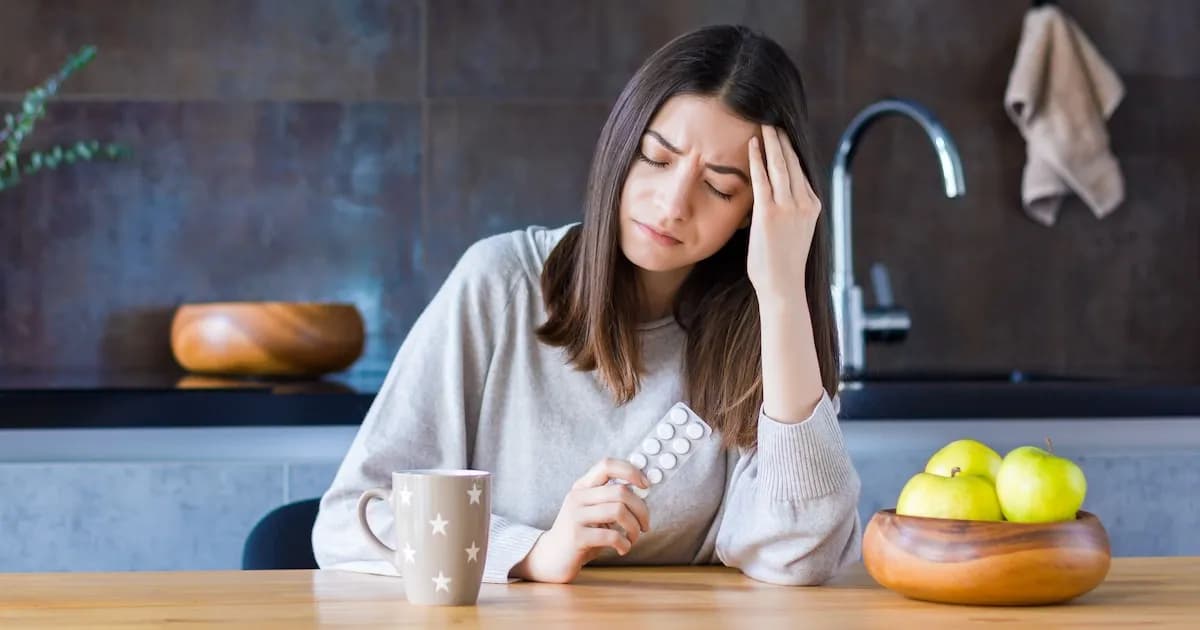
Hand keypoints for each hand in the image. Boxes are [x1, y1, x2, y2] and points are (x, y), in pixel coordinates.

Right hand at [510, 458, 651, 582]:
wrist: (550, 557)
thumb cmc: (580, 534)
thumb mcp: (593, 511)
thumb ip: (611, 500)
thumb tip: (642, 491)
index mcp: (583, 487)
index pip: (607, 465)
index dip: (631, 471)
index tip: (645, 485)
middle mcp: (577, 497)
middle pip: (621, 491)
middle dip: (641, 510)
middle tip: (645, 525)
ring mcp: (575, 516)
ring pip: (619, 511)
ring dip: (634, 528)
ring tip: (632, 538)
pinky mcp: (577, 537)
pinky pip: (611, 536)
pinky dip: (624, 543)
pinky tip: (622, 549)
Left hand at [746, 125, 820, 303]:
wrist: (782, 285)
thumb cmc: (782, 264)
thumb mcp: (794, 232)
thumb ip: (789, 212)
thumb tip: (775, 199)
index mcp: (813, 206)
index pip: (800, 173)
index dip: (790, 153)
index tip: (783, 137)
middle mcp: (804, 203)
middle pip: (792, 163)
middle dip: (782, 141)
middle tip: (773, 122)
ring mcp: (788, 207)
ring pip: (780, 165)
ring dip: (771, 142)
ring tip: (764, 125)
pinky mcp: (770, 213)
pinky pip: (763, 178)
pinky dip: (757, 159)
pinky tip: (753, 144)